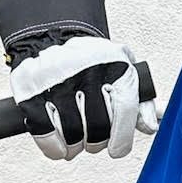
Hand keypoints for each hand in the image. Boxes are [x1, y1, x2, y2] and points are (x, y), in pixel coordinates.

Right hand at [0, 0, 158, 159]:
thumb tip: (150, 127)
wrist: (50, 33)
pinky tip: (58, 143)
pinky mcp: (31, 94)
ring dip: (75, 146)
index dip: (121, 138)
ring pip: (71, 136)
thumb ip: (139, 99)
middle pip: (97, 129)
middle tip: (93, 140)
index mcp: (113, 66)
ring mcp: (56, 84)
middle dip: (96, 142)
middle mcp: (86, 74)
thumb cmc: (90, 59)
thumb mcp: (121, 68)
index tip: (117, 148)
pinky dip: (53, 147)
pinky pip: (45, 135)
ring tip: (75, 139)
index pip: (124, 111)